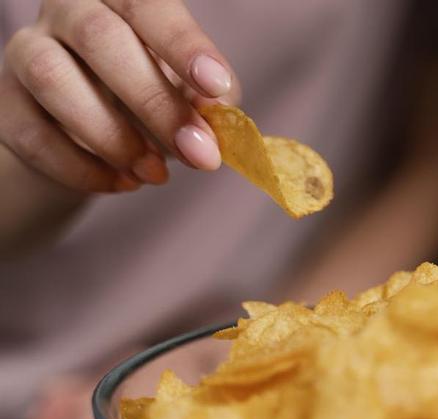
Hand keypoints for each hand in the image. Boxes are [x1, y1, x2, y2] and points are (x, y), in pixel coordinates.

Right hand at [0, 0, 239, 192]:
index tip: (217, 87)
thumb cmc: (151, 94)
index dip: (183, 45)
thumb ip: (207, 98)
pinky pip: (31, 133)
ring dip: (112, 137)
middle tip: (196, 152)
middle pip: (99, 37)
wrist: (93, 131)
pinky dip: (82, 168)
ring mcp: (28, 51)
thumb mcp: (189, 90)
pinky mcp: (6, 102)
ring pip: (53, 79)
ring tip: (154, 174)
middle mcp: (68, 10)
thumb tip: (217, 114)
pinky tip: (122, 183)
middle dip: (154, 101)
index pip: (148, 5)